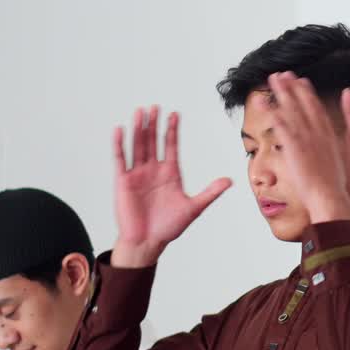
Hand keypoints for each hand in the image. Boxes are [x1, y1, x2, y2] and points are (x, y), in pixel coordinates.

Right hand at [112, 106, 232, 267]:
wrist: (148, 242)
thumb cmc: (169, 227)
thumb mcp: (194, 207)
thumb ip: (210, 192)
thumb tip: (230, 181)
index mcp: (170, 173)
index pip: (170, 146)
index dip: (172, 130)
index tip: (175, 114)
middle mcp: (153, 170)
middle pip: (153, 141)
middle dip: (154, 124)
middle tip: (155, 107)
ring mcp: (138, 174)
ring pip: (138, 145)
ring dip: (139, 129)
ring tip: (140, 111)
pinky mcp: (123, 181)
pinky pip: (120, 159)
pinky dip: (120, 145)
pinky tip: (120, 129)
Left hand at [267, 73, 349, 222]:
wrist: (329, 197)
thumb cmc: (332, 185)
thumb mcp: (335, 159)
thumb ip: (326, 146)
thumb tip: (322, 144)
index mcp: (327, 134)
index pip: (316, 108)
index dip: (307, 93)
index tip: (301, 80)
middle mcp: (317, 132)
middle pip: (303, 103)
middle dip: (292, 87)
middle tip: (282, 73)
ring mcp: (306, 138)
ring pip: (291, 110)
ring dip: (280, 93)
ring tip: (271, 80)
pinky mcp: (295, 148)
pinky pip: (281, 127)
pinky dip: (273, 114)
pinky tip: (265, 104)